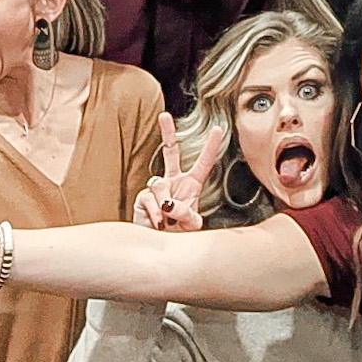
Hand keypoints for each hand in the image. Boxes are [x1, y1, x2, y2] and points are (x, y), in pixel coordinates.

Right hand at [133, 113, 224, 230]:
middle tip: (164, 115)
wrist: (159, 246)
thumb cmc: (179, 235)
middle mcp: (174, 182)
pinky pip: (150, 199)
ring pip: (161, 186)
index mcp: (192, 185)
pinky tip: (157, 224)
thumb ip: (186, 214)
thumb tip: (168, 204)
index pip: (203, 163)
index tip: (219, 130)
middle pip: (170, 153)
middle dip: (167, 133)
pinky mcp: (143, 197)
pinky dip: (155, 215)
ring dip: (166, 207)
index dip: (211, 147)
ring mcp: (157, 188)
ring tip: (167, 223)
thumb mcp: (191, 225)